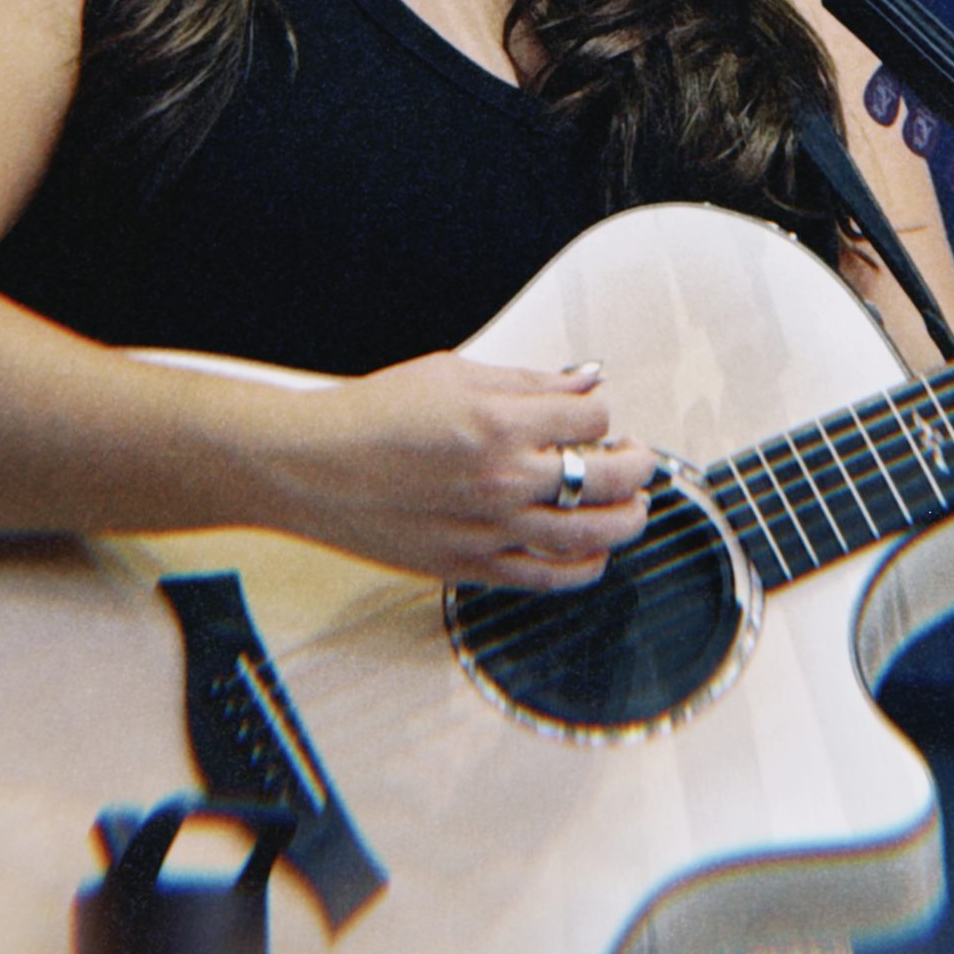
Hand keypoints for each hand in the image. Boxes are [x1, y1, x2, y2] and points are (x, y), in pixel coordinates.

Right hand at [264, 353, 655, 590]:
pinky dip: (583, 568)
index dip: (603, 411)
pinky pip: (549, 579)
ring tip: (634, 507)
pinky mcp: (472, 567)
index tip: (598, 413)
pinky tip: (592, 554)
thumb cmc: (374, 414)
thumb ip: (527, 382)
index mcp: (500, 421)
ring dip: (626, 520)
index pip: (592, 419)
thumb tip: (581, 384)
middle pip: (607, 478)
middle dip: (637, 464)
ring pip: (592, 535)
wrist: (314, 466)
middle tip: (639, 457)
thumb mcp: (453, 373)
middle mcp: (503, 478)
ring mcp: (491, 529)